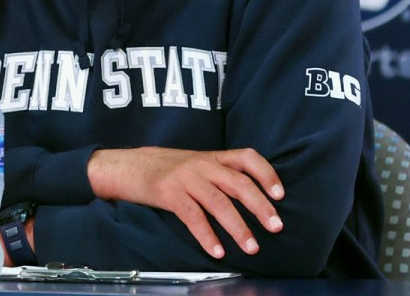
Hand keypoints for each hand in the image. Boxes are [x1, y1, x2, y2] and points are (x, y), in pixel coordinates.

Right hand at [87, 147, 283, 258]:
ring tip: (251, 247)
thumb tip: (252, 198)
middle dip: (261, 206)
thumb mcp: (196, 164)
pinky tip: (217, 251)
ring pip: (219, 202)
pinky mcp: (169, 194)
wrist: (128, 166)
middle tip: (276, 227)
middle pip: (239, 183)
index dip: (267, 174)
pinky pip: (193, 216)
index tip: (280, 194)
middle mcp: (203, 165)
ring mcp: (186, 178)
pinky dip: (207, 235)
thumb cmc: (167, 169)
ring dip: (238, 227)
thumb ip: (220, 174)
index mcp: (213, 157)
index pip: (247, 157)